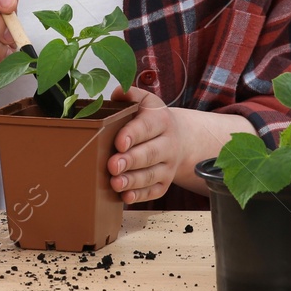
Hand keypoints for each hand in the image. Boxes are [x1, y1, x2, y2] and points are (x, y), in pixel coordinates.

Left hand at [107, 87, 258, 201]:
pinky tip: (125, 197)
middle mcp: (168, 144)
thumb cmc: (151, 119)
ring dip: (133, 181)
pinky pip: (154, 192)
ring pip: (151, 175)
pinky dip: (140, 196)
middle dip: (131, 160)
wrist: (178, 138)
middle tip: (112, 165)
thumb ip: (130, 95)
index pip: (147, 127)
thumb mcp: (145, 102)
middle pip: (150, 154)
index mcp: (161, 120)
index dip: (133, 134)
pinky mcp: (165, 183)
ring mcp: (168, 166)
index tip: (119, 142)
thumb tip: (117, 93)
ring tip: (115, 183)